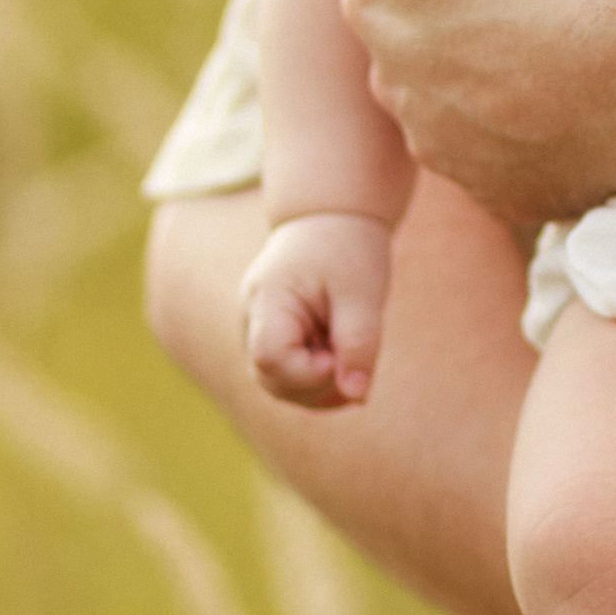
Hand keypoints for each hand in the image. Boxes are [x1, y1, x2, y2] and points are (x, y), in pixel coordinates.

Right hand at [240, 210, 393, 407]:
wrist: (330, 217)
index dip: (307, 372)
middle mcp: (253, 319)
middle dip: (317, 386)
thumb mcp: (362, 292)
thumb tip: (357, 397)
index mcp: (268, 299)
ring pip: (279, 384)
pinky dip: (318, 380)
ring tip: (353, 361)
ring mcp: (259, 330)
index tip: (341, 357)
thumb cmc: (347, 249)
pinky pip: (289, 374)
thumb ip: (359, 343)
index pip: (270, 357)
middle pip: (271, 379)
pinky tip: (345, 370)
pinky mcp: (274, 338)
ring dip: (319, 387)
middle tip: (354, 361)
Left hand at [306, 0, 615, 226]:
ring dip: (507, 74)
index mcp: (374, 2)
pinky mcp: (515, 192)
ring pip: (473, 100)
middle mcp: (397, 86)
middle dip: (472, 17)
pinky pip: (523, 155)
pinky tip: (592, 93)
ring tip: (576, 39)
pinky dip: (546, 129)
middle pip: (431, 39)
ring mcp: (456, 146)